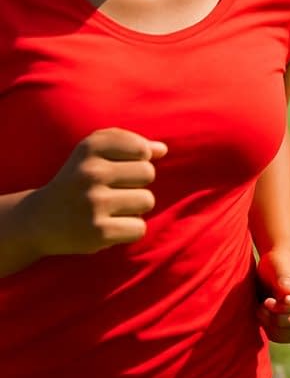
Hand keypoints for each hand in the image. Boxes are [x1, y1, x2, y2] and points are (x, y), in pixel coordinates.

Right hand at [32, 127, 166, 255]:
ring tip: (110, 209)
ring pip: (147, 200)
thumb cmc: (78, 182)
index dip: (137, 161)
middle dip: (137, 184)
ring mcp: (93, 203)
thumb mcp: (95, 153)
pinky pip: (139, 227)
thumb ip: (131, 145)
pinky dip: (129, 230)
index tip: (115, 169)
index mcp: (90, 148)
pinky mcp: (98, 232)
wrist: (38, 220)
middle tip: (112, 191)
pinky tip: (108, 226)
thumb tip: (162, 149)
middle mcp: (90, 173)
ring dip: (134, 208)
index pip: (141, 149)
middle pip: (148, 173)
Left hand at [257, 247, 289, 342]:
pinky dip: (272, 332)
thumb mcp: (278, 264)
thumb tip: (289, 293)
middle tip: (261, 305)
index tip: (265, 300)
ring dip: (269, 325)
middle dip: (270, 316)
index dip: (274, 306)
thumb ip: (283, 277)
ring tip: (263, 311)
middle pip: (289, 322)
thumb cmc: (277, 265)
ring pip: (286, 334)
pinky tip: (269, 318)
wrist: (276, 273)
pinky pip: (284, 339)